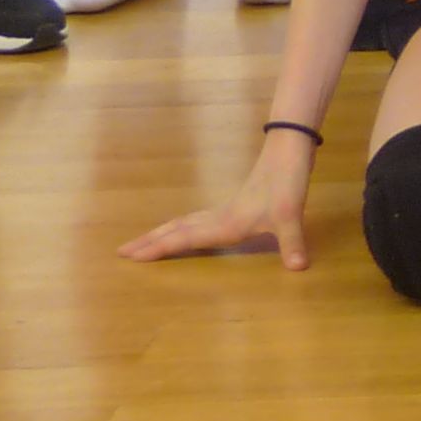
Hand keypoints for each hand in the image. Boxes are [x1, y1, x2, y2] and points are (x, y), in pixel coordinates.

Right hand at [121, 129, 314, 268]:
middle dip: (149, 242)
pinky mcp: (233, 205)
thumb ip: (293, 243)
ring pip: (183, 222)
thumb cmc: (288, 183)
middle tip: (121, 252)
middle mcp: (218, 217)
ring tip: (142, 243)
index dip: (158, 248)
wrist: (289, 152)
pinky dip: (181, 227)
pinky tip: (183, 230)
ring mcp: (224, 210)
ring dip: (161, 233)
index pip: (183, 238)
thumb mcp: (291, 216)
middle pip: (175, 229)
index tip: (130, 257)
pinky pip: (196, 220)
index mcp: (224, 223)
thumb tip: (299, 269)